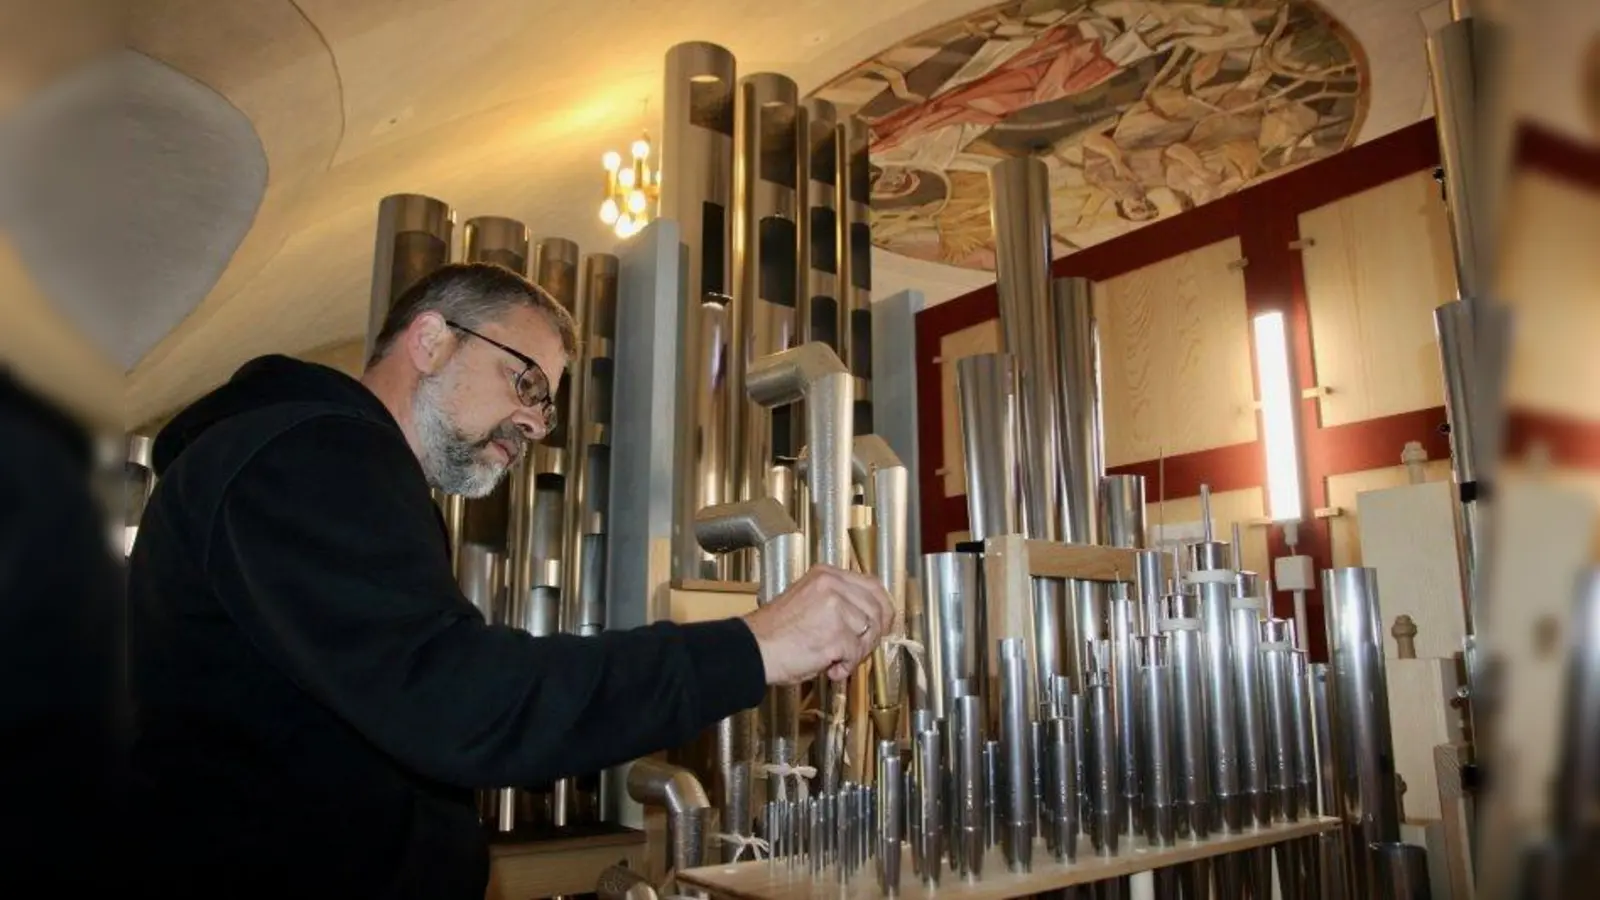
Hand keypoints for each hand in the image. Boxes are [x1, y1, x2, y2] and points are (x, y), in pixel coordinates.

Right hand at [741, 565, 894, 685]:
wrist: (753, 649)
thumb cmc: (775, 632)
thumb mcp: (808, 599)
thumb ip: (838, 601)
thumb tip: (867, 617)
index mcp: (826, 575)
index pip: (873, 585)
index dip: (883, 608)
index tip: (883, 623)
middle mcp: (833, 586)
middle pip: (877, 610)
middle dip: (873, 634)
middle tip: (858, 649)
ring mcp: (836, 608)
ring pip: (869, 633)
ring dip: (856, 653)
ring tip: (835, 658)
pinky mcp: (837, 634)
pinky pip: (856, 654)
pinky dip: (845, 666)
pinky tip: (829, 666)